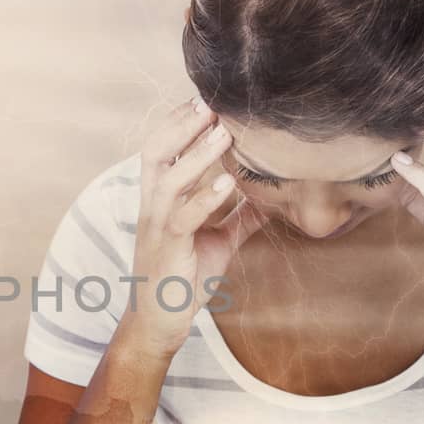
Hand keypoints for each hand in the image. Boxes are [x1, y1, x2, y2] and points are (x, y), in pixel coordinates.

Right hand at [123, 96, 267, 358]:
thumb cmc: (184, 279)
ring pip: (168, 179)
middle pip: (155, 152)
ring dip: (197, 153)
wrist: (159, 324)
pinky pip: (182, 216)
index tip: (204, 99)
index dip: (178, 122)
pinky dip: (205, 197)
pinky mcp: (168, 249)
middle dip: (181, 125)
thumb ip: (239, 217)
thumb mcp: (218, 242)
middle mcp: (153, 207)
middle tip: (210, 102)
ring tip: (224, 132)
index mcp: (161, 200)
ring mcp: (157, 226)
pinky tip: (228, 183)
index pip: (161, 149)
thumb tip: (270, 197)